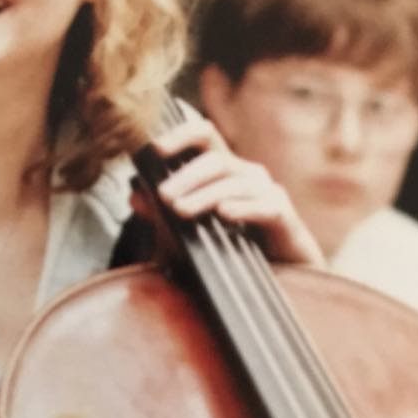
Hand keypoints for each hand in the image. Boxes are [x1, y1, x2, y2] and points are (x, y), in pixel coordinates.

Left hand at [134, 115, 323, 265]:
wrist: (273, 281)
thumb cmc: (226, 251)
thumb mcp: (185, 236)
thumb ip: (161, 218)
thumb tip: (135, 197)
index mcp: (221, 169)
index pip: (203, 136)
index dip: (180, 135)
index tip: (155, 149)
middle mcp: (245, 173)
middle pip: (216, 160)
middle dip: (186, 176)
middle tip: (163, 196)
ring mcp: (266, 192)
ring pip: (235, 182)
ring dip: (205, 195)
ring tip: (182, 210)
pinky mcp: (283, 216)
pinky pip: (264, 205)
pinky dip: (243, 208)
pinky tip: (224, 214)